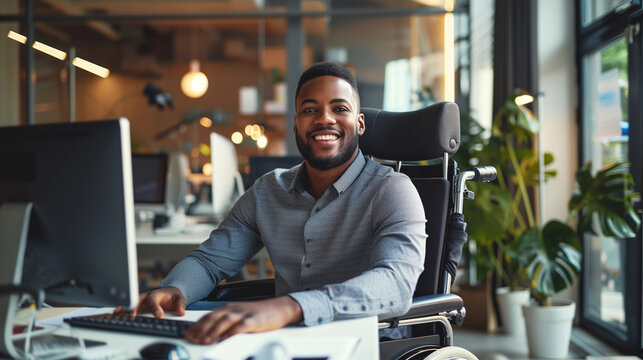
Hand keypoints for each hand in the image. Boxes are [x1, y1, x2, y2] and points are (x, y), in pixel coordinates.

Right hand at [114, 287, 186, 317]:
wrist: (170, 292)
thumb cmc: (173, 296)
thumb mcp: (180, 298)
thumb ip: (181, 305)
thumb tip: (181, 312)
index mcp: (157, 294)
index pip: (154, 300)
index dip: (155, 308)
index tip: (158, 315)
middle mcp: (147, 296)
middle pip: (139, 300)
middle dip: (134, 307)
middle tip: (131, 316)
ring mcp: (141, 300)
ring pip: (132, 303)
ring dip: (125, 307)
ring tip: (117, 313)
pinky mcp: (138, 305)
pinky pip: (129, 306)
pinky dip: (123, 309)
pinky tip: (116, 314)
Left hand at [184, 296, 302, 344]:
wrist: (279, 308)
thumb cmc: (259, 314)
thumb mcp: (239, 316)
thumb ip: (226, 323)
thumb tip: (209, 334)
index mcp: (228, 308)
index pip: (208, 316)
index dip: (196, 325)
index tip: (187, 334)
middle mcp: (234, 309)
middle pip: (213, 317)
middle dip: (200, 329)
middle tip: (192, 339)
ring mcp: (244, 313)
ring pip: (225, 321)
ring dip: (213, 331)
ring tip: (205, 341)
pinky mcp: (254, 320)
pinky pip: (241, 326)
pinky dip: (232, 333)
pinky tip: (226, 339)